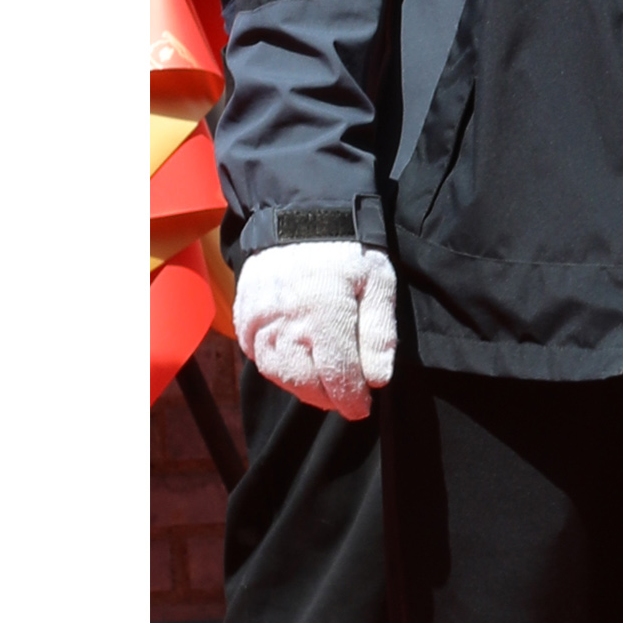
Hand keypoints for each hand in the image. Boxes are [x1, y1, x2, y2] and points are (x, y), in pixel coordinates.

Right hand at [235, 241, 396, 419]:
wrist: (300, 215)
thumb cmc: (347, 249)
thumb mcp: (378, 283)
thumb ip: (379, 333)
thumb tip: (377, 380)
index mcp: (324, 314)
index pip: (337, 376)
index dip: (351, 399)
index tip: (362, 407)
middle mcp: (285, 323)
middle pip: (305, 382)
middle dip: (328, 397)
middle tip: (345, 398)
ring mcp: (259, 322)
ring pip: (279, 374)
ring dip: (302, 387)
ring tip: (323, 385)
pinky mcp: (244, 319)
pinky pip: (258, 358)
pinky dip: (278, 368)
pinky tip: (297, 364)